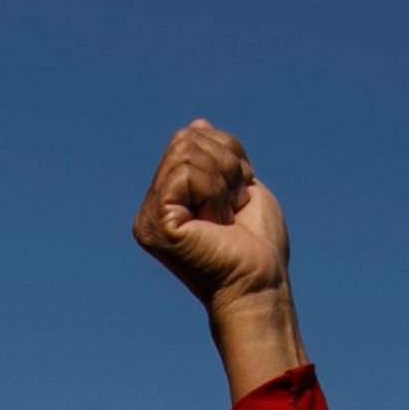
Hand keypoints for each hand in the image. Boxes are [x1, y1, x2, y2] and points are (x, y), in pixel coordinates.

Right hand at [132, 118, 308, 401]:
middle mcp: (151, 209)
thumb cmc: (257, 247)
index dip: (227, 156)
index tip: (239, 198)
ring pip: (185, 150)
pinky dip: (213, 192)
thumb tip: (196, 125)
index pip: (190, 138)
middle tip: (233, 208)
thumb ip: (217, 158)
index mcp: (168, 200)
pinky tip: (218, 223)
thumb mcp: (239, 187)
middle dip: (224, 165)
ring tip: (226, 217)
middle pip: (185, 139)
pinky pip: (184, 172)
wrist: (259, 283)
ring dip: (221, 180)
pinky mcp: (155, 224)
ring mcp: (149, 217)